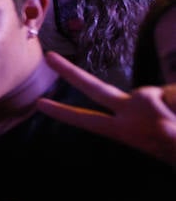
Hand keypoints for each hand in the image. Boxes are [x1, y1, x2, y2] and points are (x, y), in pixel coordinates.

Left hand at [37, 51, 175, 167]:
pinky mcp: (166, 92)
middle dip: (70, 73)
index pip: (90, 120)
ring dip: (172, 113)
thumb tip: (164, 125)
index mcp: (125, 128)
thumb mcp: (171, 143)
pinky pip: (172, 95)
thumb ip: (166, 132)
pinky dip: (175, 107)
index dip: (65, 113)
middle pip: (96, 89)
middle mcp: (132, 109)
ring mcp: (149, 99)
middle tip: (47, 57)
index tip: (38, 105)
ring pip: (160, 95)